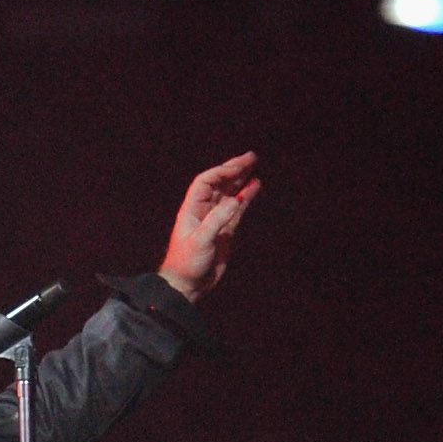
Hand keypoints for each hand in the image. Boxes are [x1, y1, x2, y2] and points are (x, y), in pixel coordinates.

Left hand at [157, 152, 261, 302]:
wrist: (187, 285)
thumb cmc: (187, 263)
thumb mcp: (201, 240)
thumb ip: (218, 220)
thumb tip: (236, 200)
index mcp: (191, 209)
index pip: (206, 182)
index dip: (221, 171)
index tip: (239, 167)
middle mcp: (203, 210)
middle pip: (218, 183)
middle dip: (233, 169)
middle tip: (251, 157)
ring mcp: (214, 219)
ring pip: (229, 193)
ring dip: (241, 180)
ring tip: (254, 166)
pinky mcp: (225, 230)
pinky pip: (237, 208)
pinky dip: (245, 197)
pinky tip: (255, 186)